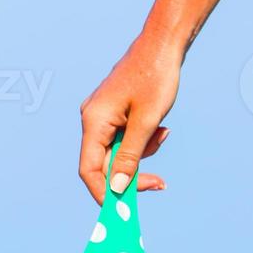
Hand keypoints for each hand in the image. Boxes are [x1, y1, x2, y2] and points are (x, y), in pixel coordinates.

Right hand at [77, 36, 183, 204]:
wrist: (162, 44)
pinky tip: (158, 127)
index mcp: (94, 121)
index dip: (104, 193)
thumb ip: (130, 158)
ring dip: (141, 154)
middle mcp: (91, 120)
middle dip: (131, 173)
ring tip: (162, 133)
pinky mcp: (112, 113)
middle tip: (159, 181)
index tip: (124, 207)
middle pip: (103, 164)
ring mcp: (101, 116)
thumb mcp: (147, 122)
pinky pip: (122, 139)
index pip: (89, 170)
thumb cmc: (156, 77)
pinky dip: (141, 141)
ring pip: (116, 152)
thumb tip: (116, 189)